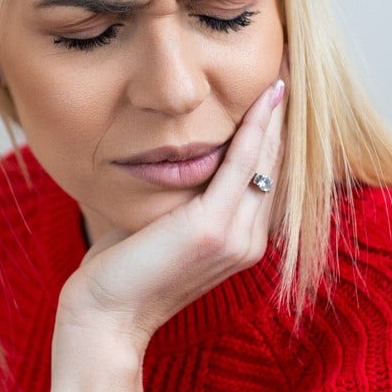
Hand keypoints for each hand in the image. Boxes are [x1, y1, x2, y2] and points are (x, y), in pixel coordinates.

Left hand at [55, 79, 287, 361]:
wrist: (105, 317)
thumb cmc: (121, 273)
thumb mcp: (158, 226)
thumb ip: (177, 198)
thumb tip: (170, 163)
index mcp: (240, 243)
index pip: (264, 180)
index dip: (273, 138)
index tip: (274, 98)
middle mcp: (248, 242)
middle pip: (274, 167)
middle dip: (281, 121)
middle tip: (287, 74)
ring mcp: (236, 237)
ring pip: (265, 161)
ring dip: (275, 116)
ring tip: (282, 76)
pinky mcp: (214, 228)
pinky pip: (243, 165)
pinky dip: (255, 129)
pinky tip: (265, 99)